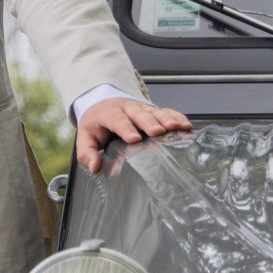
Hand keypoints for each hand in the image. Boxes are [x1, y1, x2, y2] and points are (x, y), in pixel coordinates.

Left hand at [76, 98, 190, 174]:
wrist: (103, 105)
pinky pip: (167, 112)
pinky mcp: (154, 112)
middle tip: (159, 132)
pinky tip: (186, 126)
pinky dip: (177, 118)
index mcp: (109, 114)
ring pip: (156, 112)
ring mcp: (143, 109)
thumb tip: (95, 167)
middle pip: (140, 114)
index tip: (134, 139)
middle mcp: (128, 109)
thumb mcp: (86, 139)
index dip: (126, 128)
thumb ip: (87, 154)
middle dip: (150, 123)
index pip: (117, 120)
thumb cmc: (97, 125)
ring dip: (167, 119)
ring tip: (178, 128)